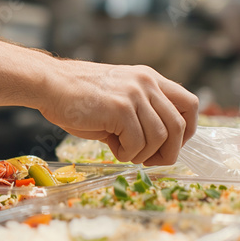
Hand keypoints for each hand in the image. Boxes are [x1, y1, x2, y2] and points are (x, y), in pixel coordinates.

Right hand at [39, 62, 198, 165]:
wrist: (49, 85)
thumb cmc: (77, 98)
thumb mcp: (118, 100)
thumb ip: (140, 115)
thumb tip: (157, 147)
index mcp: (149, 78)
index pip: (190, 103)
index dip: (187, 130)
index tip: (172, 145)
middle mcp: (147, 83)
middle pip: (179, 125)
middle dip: (170, 151)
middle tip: (151, 161)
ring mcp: (135, 94)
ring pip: (160, 137)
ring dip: (144, 154)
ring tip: (125, 153)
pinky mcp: (120, 108)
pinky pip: (138, 143)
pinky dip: (127, 154)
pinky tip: (113, 149)